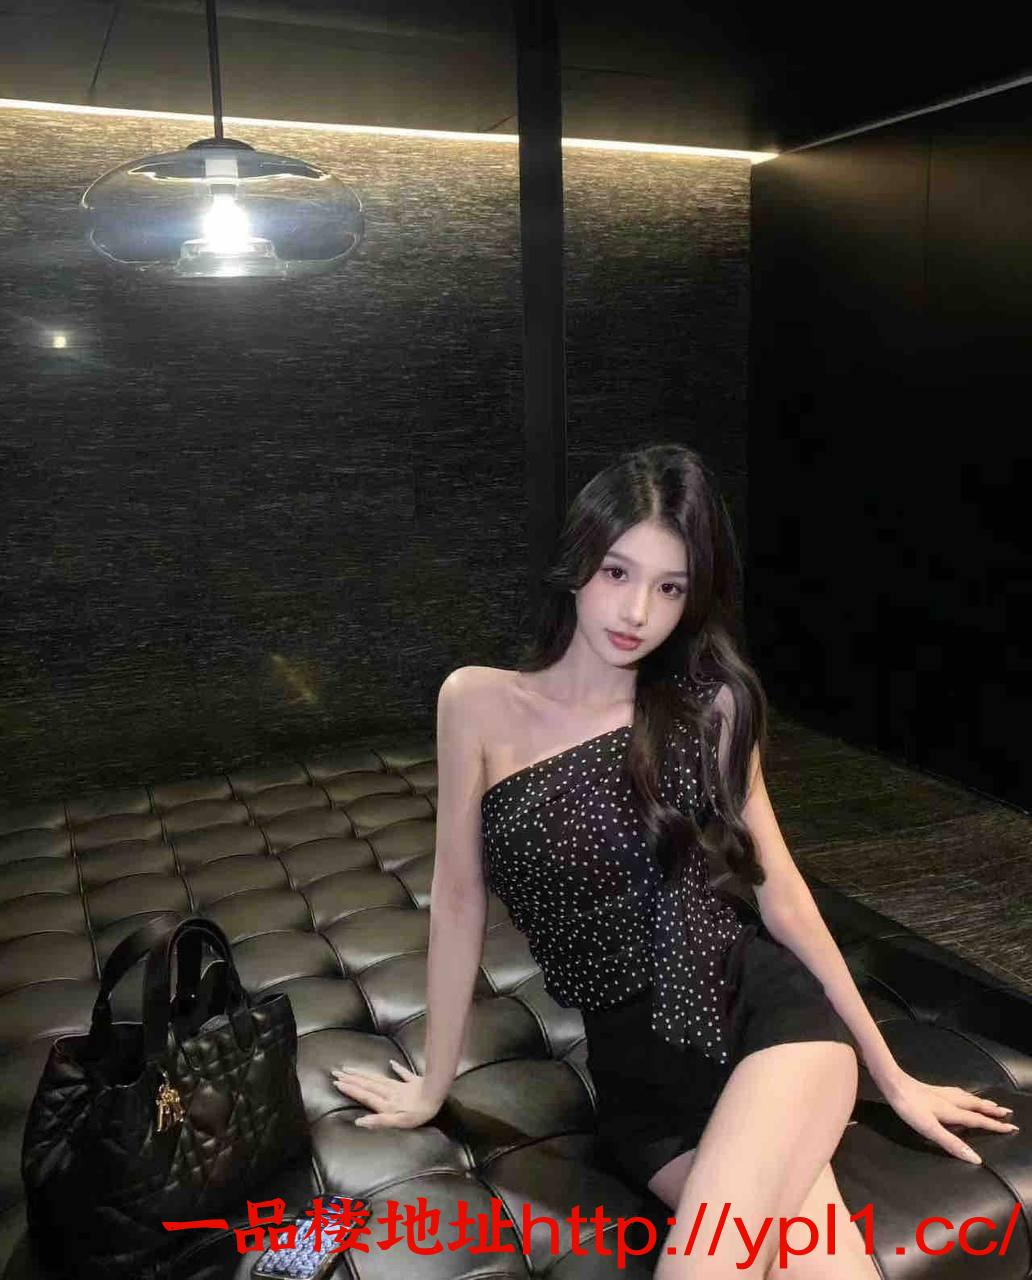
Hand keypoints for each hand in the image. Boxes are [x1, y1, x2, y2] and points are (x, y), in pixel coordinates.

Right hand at [329, 1058, 443, 1129]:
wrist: (436, 1095)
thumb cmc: (418, 1113)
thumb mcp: (398, 1122)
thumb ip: (378, 1121)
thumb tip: (359, 1121)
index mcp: (386, 1103)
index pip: (364, 1095)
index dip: (350, 1089)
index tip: (337, 1082)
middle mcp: (390, 1093)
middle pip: (367, 1084)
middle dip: (352, 1078)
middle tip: (337, 1071)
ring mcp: (401, 1086)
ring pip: (378, 1078)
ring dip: (364, 1074)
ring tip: (352, 1068)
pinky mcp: (413, 1082)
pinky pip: (403, 1074)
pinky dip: (397, 1068)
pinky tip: (391, 1062)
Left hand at [881, 1071, 1017, 1163]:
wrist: (891, 1082)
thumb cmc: (909, 1107)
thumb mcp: (930, 1129)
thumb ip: (951, 1143)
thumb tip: (976, 1159)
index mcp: (952, 1111)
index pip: (978, 1120)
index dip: (995, 1125)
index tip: (1012, 1127)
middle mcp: (949, 1100)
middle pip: (975, 1105)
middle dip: (991, 1110)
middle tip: (1006, 1111)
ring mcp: (939, 1093)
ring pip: (966, 1097)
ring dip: (979, 1101)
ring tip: (989, 1102)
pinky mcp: (930, 1089)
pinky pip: (954, 1092)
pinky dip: (964, 1094)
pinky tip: (958, 1093)